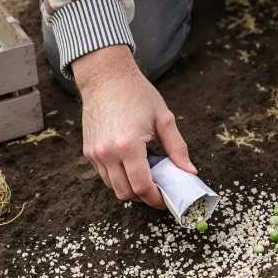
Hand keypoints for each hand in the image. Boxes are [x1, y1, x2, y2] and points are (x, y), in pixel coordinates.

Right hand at [73, 45, 196, 207]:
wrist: (106, 77)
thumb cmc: (137, 94)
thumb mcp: (164, 118)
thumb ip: (177, 148)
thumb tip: (189, 171)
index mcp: (128, 145)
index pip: (142, 186)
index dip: (156, 199)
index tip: (166, 200)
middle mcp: (107, 153)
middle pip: (126, 193)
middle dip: (144, 197)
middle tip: (159, 191)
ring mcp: (95, 154)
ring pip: (113, 188)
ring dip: (130, 189)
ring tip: (146, 178)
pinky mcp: (88, 151)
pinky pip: (104, 176)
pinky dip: (118, 178)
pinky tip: (131, 167)